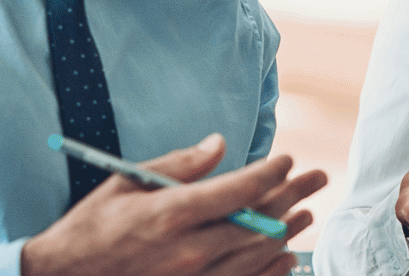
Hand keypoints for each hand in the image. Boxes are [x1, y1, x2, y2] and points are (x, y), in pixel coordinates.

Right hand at [23, 134, 328, 275]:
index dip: (271, 172)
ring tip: (307, 213)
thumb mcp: (126, 184)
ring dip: (287, 232)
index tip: (287, 160)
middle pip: (258, 222)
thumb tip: (219, 144)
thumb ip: (178, 165)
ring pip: (256, 255)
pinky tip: (285, 258)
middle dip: (293, 196)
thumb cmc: (91, 228)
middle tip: (317, 179)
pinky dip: (270, 270)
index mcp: (171, 214)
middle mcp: (189, 249)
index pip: (239, 189)